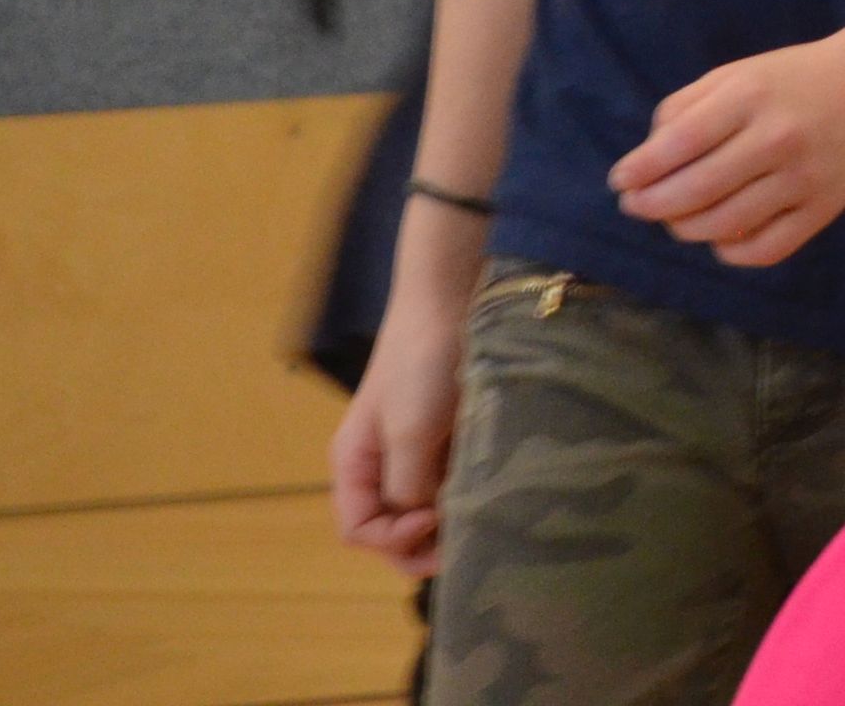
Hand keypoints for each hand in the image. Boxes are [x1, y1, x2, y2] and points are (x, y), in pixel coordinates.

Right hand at [330, 266, 468, 573]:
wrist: (453, 301)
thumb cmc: (422, 365)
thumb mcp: (409, 433)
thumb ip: (406, 487)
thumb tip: (423, 526)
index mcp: (354, 465)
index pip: (358, 530)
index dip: (392, 540)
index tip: (432, 521)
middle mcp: (379, 465)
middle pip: (390, 528)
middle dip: (422, 543)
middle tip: (465, 542)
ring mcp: (414, 451)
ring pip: (424, 510)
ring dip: (449, 523)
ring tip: (481, 520)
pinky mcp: (447, 437)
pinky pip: (450, 483)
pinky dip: (466, 497)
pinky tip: (491, 495)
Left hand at [609, 30, 844, 269]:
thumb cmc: (794, 79)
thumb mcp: (737, 73)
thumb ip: (684, 108)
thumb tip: (646, 162)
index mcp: (751, 96)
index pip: (678, 144)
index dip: (639, 170)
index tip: (621, 181)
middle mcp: (777, 138)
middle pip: (694, 191)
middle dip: (650, 205)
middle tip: (637, 205)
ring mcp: (803, 178)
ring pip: (723, 225)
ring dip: (683, 228)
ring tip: (674, 219)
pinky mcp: (824, 210)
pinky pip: (764, 249)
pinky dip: (729, 250)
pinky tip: (719, 234)